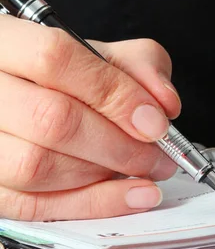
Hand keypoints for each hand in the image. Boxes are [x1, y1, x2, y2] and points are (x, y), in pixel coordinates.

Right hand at [0, 15, 180, 220]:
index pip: (54, 59)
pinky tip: (129, 196)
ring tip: (144, 171)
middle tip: (159, 154)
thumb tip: (164, 104)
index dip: (113, 93)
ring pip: (37, 166)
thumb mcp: (100, 53)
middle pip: (50, 118)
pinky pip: (32, 205)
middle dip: (119, 144)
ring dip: (104, 176)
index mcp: (4, 43)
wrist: (24, 95)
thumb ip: (138, 65)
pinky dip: (91, 204)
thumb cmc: (62, 75)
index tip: (155, 121)